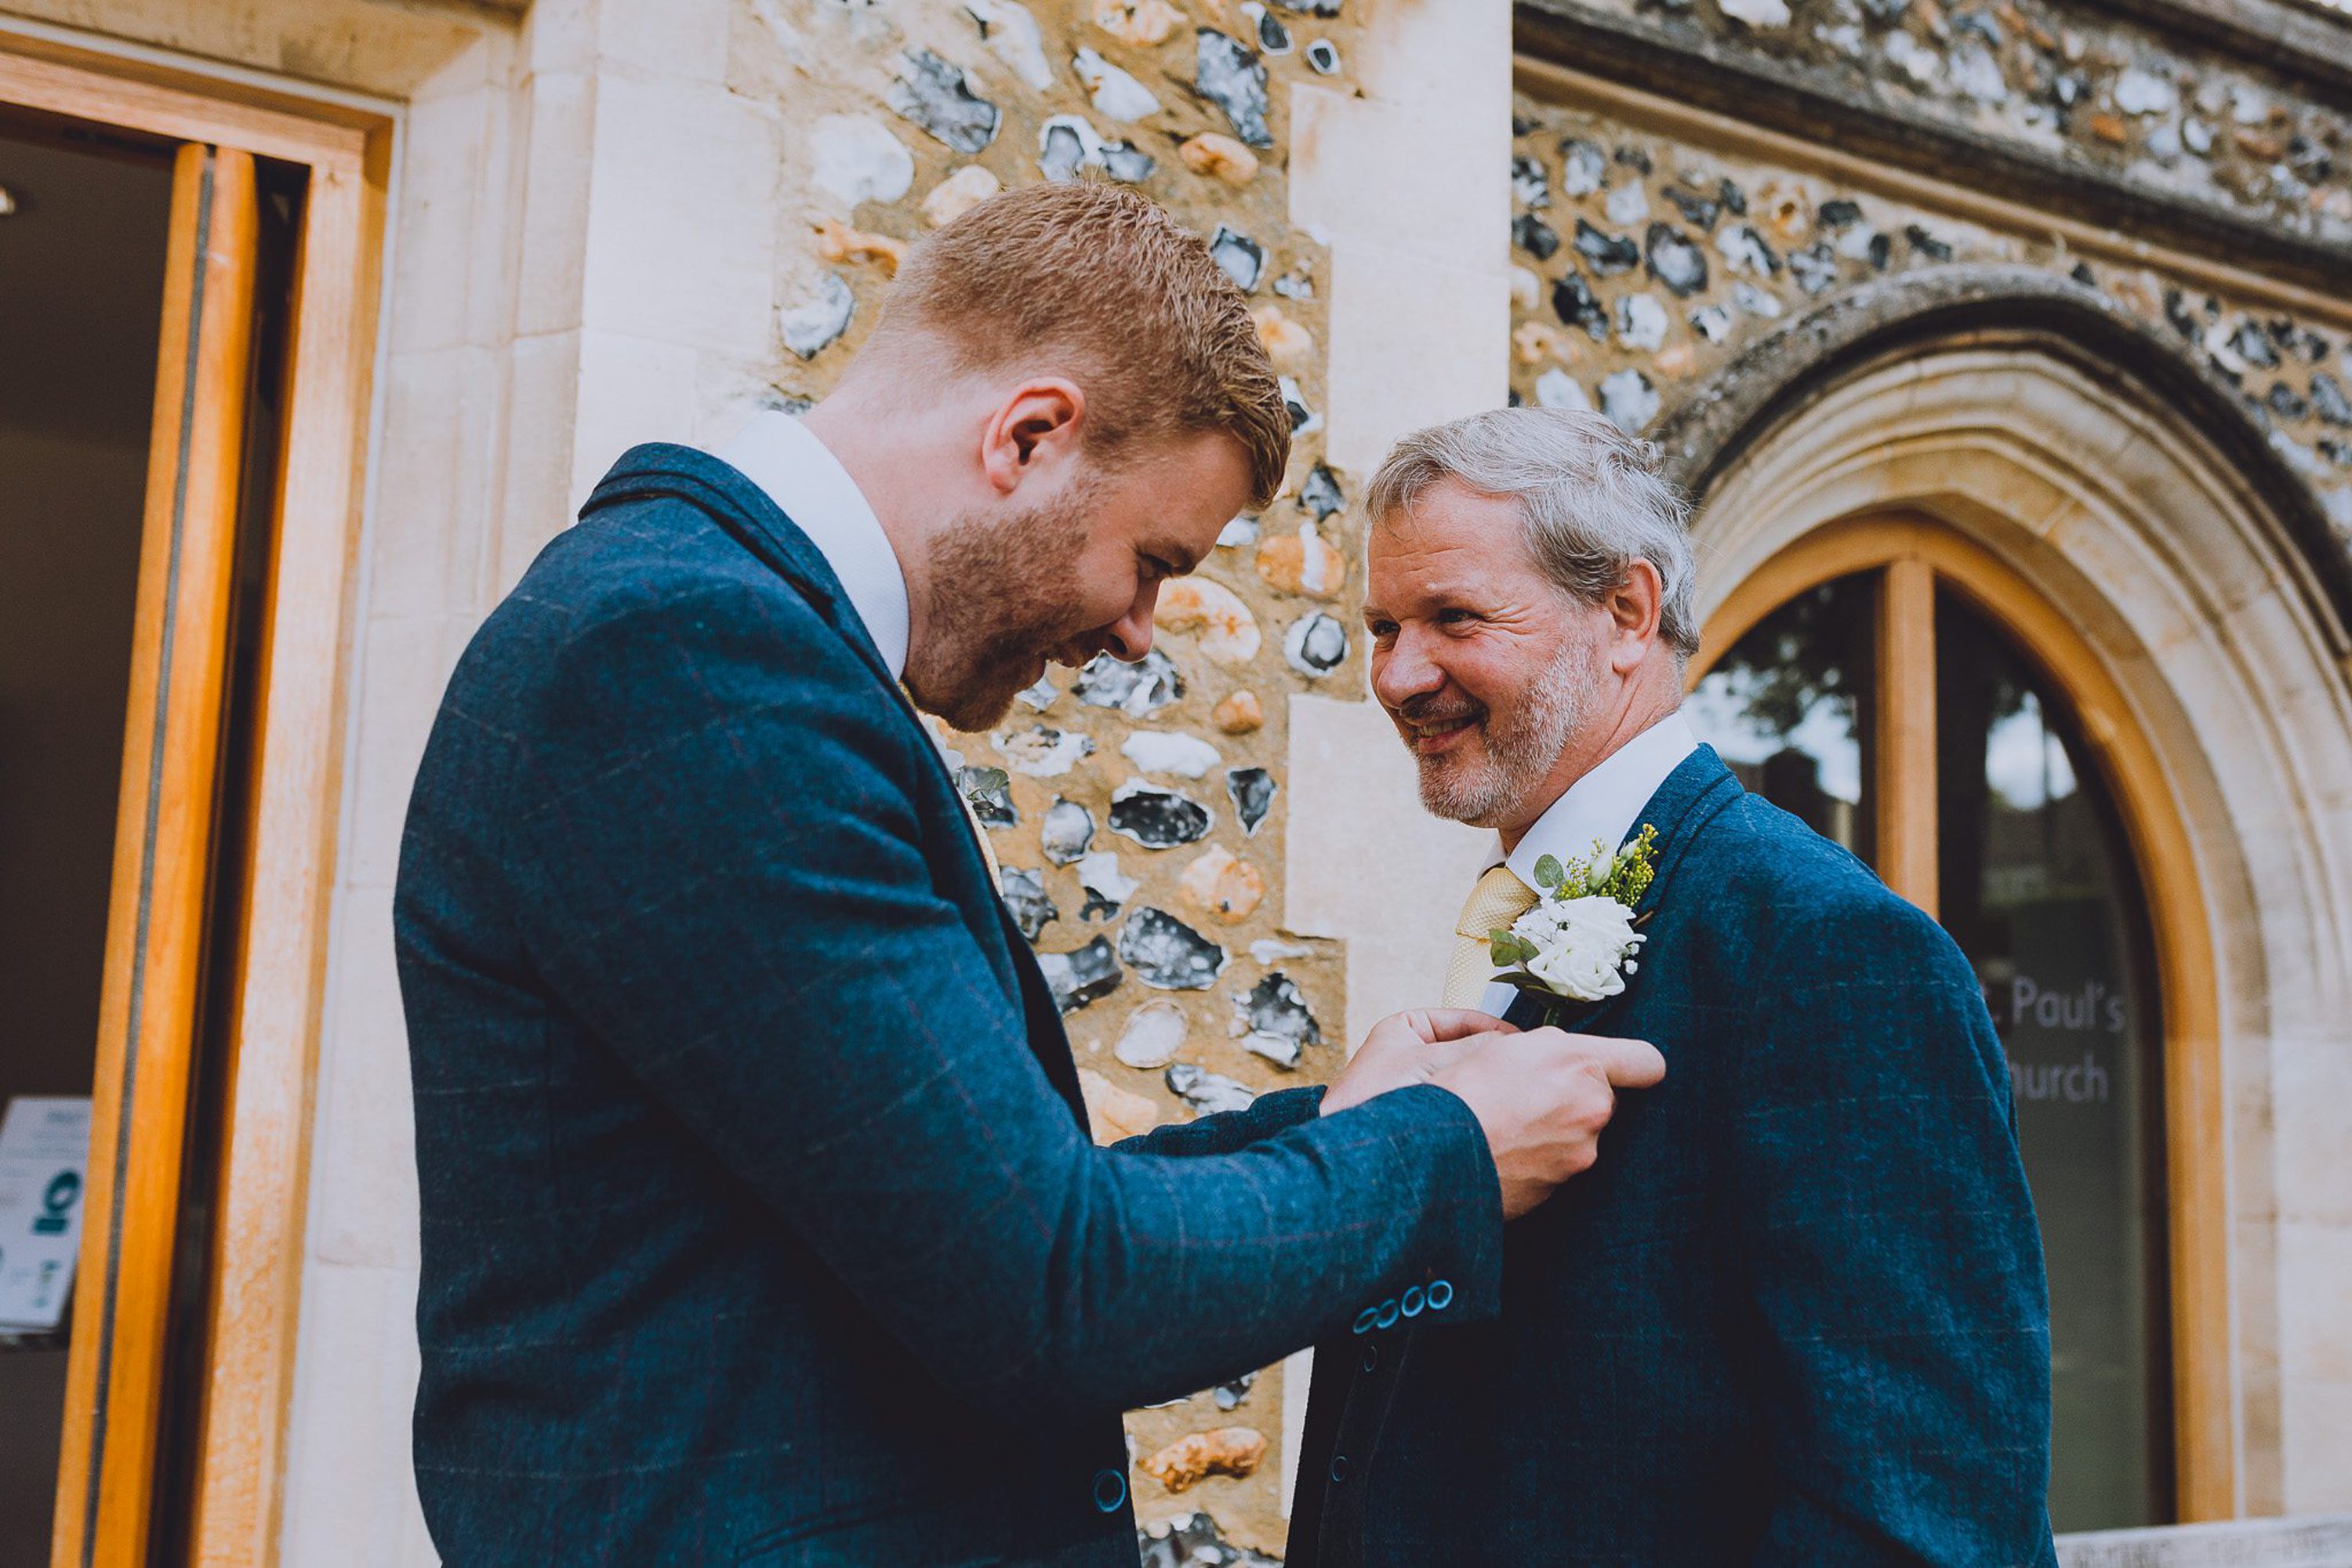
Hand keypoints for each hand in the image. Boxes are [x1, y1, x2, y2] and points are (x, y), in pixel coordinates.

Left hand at [1323, 1009, 1516, 1115]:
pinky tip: (1492, 1113)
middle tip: (1523, 1068)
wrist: (1350, 1148)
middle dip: (1493, 1060)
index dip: (1497, 1030)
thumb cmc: (1374, 1096)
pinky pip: (1458, 1101)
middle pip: (1467, 1049)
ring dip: (1485, 1084)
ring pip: (1465, 1077)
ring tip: (1511, 1091)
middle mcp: (1411, 1053)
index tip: (1523, 1043)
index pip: (1464, 1020)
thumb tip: (1514, 1043)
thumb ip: (1474, 1047)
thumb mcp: (1431, 1062)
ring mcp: (1417, 1083)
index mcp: (1406, 1027)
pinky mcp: (1421, 1112)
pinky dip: (1474, 1105)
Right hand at [1431, 1028, 1665, 1219]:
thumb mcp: (1508, 1044)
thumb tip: (1568, 1055)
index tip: (1622, 1067)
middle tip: (1531, 1092)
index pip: (1647, 1064)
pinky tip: (1506, 1148)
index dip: (1634, 1064)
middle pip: (1604, 1101)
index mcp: (1583, 1069)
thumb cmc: (1465, 1092)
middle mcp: (1592, 1115)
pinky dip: (1539, 1156)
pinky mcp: (1559, 1189)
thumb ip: (1555, 1046)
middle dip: (1576, 1096)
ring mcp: (1578, 1157)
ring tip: (1510, 1123)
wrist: (1436, 1154)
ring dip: (1556, 1128)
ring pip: (1580, 1134)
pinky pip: (1558, 1164)